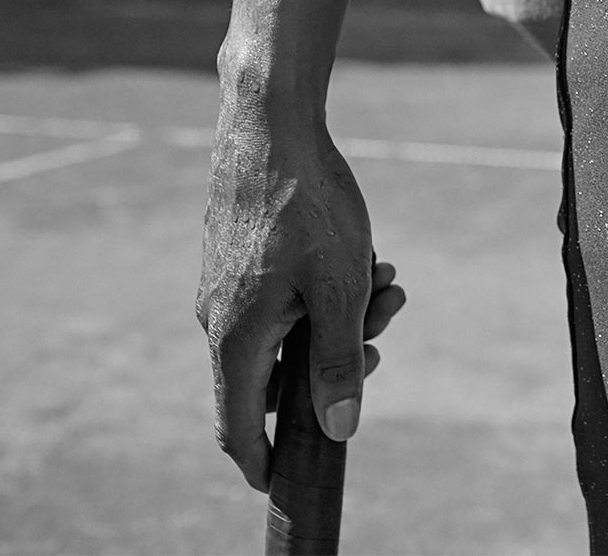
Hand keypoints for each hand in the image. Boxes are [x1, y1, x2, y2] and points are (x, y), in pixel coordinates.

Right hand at [196, 97, 405, 491]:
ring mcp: (225, 288)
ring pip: (289, 329)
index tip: (289, 480)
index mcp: (237, 338)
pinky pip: (282, 297)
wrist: (272, 127)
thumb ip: (338, 362)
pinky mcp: (237, 260)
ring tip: (388, 278)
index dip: (266, 461)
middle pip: (278, 376)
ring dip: (343, 315)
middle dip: (341, 359)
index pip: (240, 427)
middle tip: (387, 323)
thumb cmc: (308, 205)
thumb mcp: (341, 287)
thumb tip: (339, 430)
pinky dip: (325, 288)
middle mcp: (219, 319)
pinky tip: (367, 258)